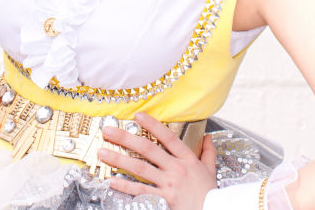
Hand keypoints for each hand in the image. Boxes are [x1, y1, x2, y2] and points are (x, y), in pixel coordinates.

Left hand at [98, 112, 217, 209]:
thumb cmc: (210, 194)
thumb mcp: (211, 169)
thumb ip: (208, 152)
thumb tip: (207, 137)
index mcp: (187, 159)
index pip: (168, 137)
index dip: (152, 125)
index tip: (138, 116)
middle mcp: (176, 168)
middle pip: (147, 149)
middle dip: (125, 138)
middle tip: (108, 130)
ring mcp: (168, 184)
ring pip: (139, 168)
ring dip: (119, 159)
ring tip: (103, 152)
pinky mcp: (163, 199)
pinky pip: (141, 191)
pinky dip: (125, 186)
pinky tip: (112, 181)